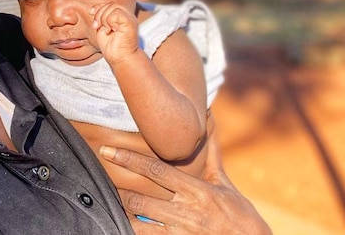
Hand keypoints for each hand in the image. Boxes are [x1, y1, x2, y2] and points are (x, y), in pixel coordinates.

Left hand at [89, 2, 139, 65]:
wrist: (119, 58)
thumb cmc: (112, 47)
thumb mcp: (102, 29)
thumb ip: (101, 18)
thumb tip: (93, 9)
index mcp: (122, 17)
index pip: (111, 4)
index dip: (99, 7)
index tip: (91, 12)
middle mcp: (127, 16)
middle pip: (111, 4)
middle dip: (99, 13)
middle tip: (97, 26)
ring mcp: (130, 19)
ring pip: (113, 7)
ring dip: (104, 19)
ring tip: (105, 30)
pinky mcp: (130, 22)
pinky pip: (116, 13)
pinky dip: (109, 21)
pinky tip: (110, 30)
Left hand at [99, 118, 270, 233]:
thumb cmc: (240, 215)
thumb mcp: (225, 184)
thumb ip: (211, 155)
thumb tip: (209, 120)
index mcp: (196, 191)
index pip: (156, 170)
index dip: (129, 159)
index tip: (107, 150)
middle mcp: (186, 212)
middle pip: (140, 199)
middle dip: (119, 190)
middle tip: (103, 179)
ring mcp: (180, 234)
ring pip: (138, 222)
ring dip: (123, 212)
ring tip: (110, 204)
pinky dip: (133, 230)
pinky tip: (122, 225)